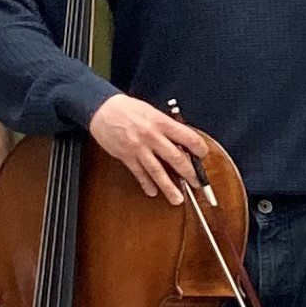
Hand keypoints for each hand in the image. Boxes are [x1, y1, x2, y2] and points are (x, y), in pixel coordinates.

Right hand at [87, 94, 211, 204]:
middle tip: (197, 183)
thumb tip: (183, 142)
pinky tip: (153, 192)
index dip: (199, 148)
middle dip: (189, 174)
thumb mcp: (153, 111)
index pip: (188, 138)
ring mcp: (138, 148)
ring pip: (157, 171)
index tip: (203, 156)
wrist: (102, 109)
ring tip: (177, 198)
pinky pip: (139, 173)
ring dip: (168, 186)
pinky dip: (146, 184)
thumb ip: (168, 127)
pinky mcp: (126, 156)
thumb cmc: (129, 108)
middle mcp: (152, 136)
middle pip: (176, 158)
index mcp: (161, 123)